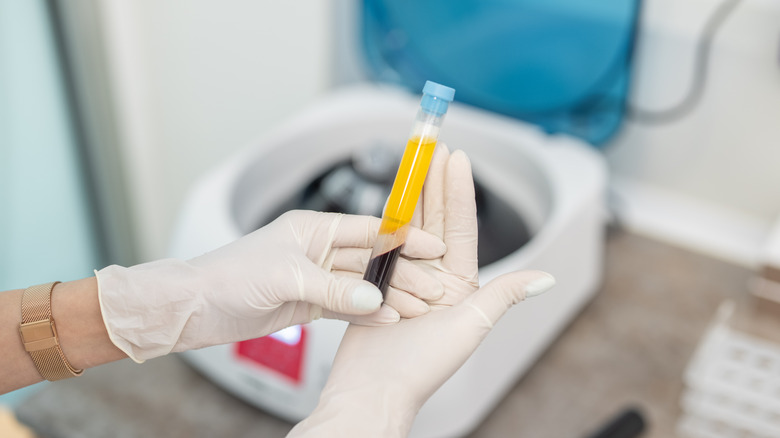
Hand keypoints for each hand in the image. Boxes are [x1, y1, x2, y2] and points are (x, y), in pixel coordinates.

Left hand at [96, 211, 444, 361]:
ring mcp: (315, 278)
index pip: (369, 228)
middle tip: (434, 286)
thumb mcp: (286, 277)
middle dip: (403, 272)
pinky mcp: (309, 303)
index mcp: (313, 228)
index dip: (403, 237)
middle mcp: (318, 250)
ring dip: (390, 295)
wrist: (195, 308)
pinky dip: (368, 314)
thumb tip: (377, 300)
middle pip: (371, 259)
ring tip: (420, 308)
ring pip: (363, 285)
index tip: (433, 245)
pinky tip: (390, 320)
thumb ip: (334, 288)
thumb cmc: (230, 277)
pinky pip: (347, 307)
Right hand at [288, 147, 555, 436]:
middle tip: (433, 149)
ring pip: (408, 228)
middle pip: (434, 220)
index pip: (461, 227)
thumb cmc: (422, 365)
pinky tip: (385, 201)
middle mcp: (431, 278)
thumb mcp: (472, 326)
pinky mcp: (376, 285)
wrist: (374, 387)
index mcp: (458, 284)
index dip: (459, 191)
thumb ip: (505, 295)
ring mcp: (403, 280)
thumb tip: (545, 279)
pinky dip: (384, 222)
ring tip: (412, 165)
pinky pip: (382, 248)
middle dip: (434, 183)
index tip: (458, 159)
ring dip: (411, 195)